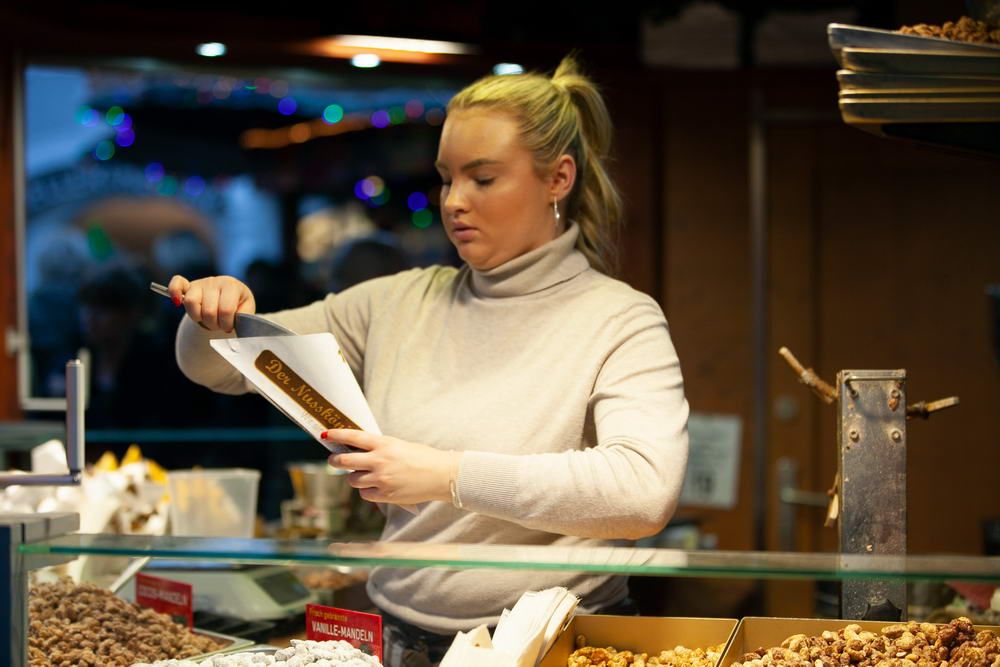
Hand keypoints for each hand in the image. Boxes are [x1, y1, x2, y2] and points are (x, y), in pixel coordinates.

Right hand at [169, 274, 255, 332]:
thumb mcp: (246, 312)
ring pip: (190, 302)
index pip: (225, 310)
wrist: (232, 298)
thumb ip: (244, 318)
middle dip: (214, 324)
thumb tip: (237, 327)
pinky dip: (174, 292)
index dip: (226, 324)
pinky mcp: (188, 286)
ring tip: (207, 320)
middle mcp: (215, 282)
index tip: (229, 327)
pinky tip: (177, 302)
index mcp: (232, 286)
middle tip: (219, 325)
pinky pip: (176, 284)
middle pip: (208, 310)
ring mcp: (200, 283)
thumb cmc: (239, 307)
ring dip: (198, 318)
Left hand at [324, 429, 461, 505]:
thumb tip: (357, 449)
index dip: (337, 435)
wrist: (441, 475)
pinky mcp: (385, 495)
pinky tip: (376, 486)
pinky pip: (364, 493)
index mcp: (384, 444)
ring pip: (352, 479)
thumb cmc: (422, 457)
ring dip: (354, 477)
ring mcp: (381, 479)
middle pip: (344, 461)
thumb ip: (379, 447)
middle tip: (334, 459)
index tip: (326, 435)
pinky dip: (367, 490)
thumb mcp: (399, 445)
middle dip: (335, 460)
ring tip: (363, 474)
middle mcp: (380, 461)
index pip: (353, 437)